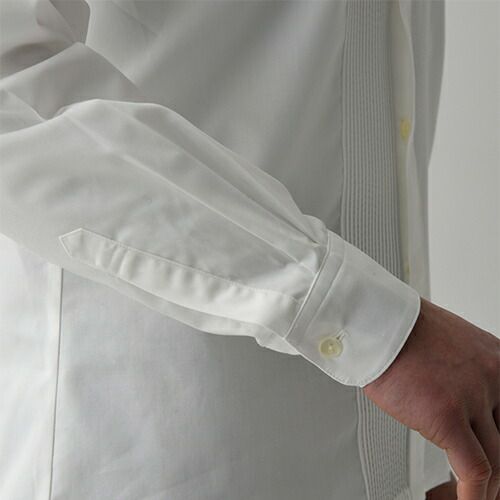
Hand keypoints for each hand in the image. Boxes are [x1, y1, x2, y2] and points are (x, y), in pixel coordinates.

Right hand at [363, 297, 499, 499]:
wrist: (376, 322)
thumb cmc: (399, 331)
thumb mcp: (448, 346)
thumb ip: (464, 375)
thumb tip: (460, 406)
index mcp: (498, 361)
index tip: (494, 454)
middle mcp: (495, 378)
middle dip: (498, 467)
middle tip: (487, 482)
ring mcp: (474, 396)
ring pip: (498, 461)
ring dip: (487, 487)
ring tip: (469, 494)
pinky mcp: (447, 415)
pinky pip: (473, 470)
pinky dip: (471, 494)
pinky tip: (460, 498)